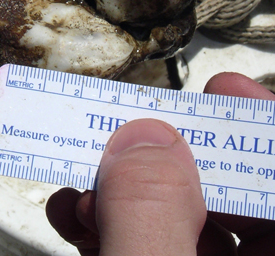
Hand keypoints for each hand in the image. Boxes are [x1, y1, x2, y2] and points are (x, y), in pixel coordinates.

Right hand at [46, 73, 274, 254]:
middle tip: (124, 130)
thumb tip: (143, 137)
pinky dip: (103, 222)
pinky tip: (72, 213)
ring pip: (171, 216)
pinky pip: (137, 240)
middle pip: (218, 192)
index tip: (220, 87)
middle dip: (160, 158)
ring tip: (81, 183)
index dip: (257, 127)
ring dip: (118, 189)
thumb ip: (149, 215)